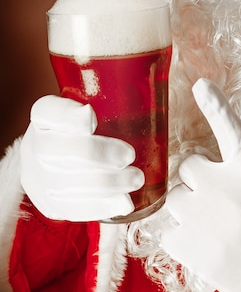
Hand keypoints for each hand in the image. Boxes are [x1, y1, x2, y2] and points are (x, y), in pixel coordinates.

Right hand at [20, 96, 143, 221]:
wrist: (61, 161)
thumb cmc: (92, 127)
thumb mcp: (96, 106)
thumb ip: (114, 98)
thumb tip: (154, 82)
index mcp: (44, 115)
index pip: (47, 111)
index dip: (65, 115)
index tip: (90, 116)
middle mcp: (35, 145)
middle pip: (55, 151)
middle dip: (95, 154)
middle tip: (128, 156)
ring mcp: (38, 178)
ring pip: (65, 184)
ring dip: (106, 184)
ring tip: (136, 179)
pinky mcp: (50, 204)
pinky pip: (72, 209)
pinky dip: (101, 207)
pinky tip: (124, 204)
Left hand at [161, 78, 240, 291]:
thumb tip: (210, 166)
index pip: (231, 129)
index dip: (216, 106)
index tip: (202, 85)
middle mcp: (224, 188)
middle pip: (187, 168)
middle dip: (198, 181)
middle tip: (220, 202)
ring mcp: (203, 217)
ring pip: (174, 200)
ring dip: (188, 208)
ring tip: (213, 227)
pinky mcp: (189, 246)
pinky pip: (167, 231)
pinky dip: (181, 236)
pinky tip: (204, 244)